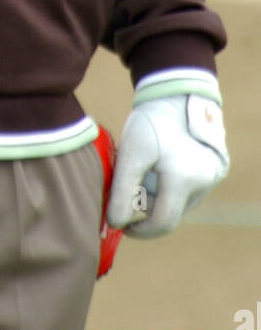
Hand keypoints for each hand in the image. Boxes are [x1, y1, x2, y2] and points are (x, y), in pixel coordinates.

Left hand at [107, 94, 228, 238]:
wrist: (174, 99)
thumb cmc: (151, 124)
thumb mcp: (131, 153)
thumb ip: (122, 190)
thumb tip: (116, 223)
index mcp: (184, 179)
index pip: (162, 222)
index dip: (140, 230)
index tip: (120, 224)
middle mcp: (203, 184)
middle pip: (169, 214)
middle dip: (145, 210)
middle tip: (127, 192)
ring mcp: (210, 180)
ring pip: (178, 205)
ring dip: (156, 198)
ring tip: (143, 171)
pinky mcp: (212, 174)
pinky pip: (186, 194)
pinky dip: (168, 189)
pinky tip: (158, 168)